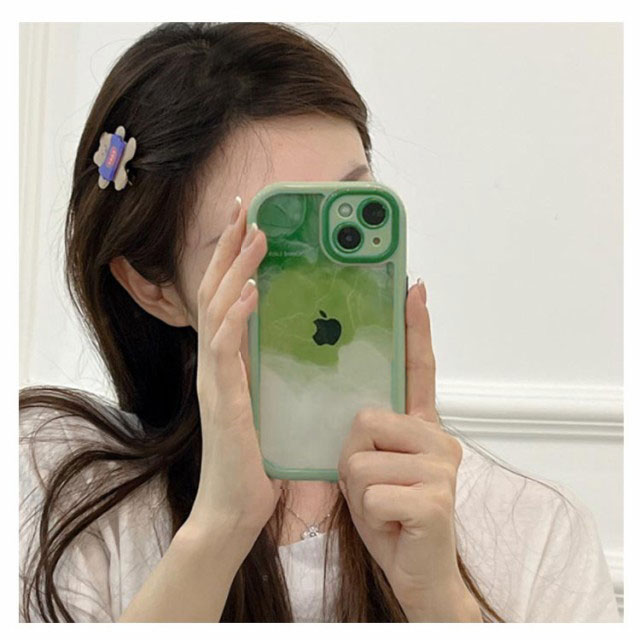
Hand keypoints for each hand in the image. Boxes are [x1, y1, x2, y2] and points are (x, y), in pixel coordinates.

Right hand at [188, 197, 282, 536]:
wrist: (236, 506)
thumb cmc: (255, 457)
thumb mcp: (268, 401)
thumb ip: (273, 369)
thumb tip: (302, 340)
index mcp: (229, 360)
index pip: (227, 296)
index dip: (233, 259)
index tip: (248, 225)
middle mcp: (216, 362)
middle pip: (216, 290)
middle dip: (229, 248)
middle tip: (244, 210)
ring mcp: (215, 378)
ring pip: (217, 309)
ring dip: (235, 269)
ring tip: (253, 235)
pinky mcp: (223, 399)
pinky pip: (225, 348)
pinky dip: (235, 316)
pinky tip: (249, 292)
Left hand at [337, 280, 480, 620]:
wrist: (418, 572)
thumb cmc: (391, 514)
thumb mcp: (372, 467)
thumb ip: (371, 433)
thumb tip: (355, 413)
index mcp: (422, 427)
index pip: (419, 369)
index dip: (415, 328)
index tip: (414, 287)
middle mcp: (439, 438)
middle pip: (366, 418)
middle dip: (354, 457)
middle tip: (375, 485)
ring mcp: (442, 468)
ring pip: (361, 458)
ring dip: (358, 491)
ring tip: (383, 507)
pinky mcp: (438, 500)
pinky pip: (371, 493)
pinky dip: (369, 515)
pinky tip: (394, 525)